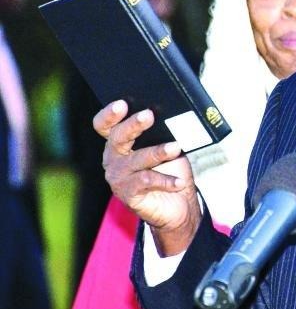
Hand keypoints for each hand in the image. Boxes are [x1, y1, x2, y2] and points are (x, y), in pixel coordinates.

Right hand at [94, 100, 200, 254]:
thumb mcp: (168, 146)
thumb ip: (164, 132)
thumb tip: (172, 116)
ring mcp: (118, 177)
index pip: (105, 125)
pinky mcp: (128, 194)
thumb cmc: (171, 170)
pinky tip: (178, 181)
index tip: (122, 103)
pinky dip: (165, 180)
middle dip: (133, 125)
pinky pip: (146, 182)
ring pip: (136, 159)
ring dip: (157, 152)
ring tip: (175, 147)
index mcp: (119, 143)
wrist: (178, 204)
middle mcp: (114, 158)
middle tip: (149, 115)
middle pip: (117, 137)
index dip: (109, 114)